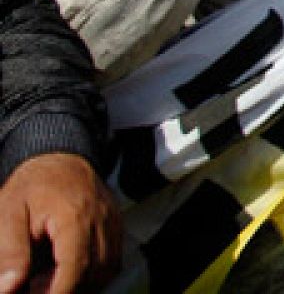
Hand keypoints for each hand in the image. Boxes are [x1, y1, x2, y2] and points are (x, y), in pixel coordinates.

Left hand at [0, 153, 120, 293]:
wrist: (59, 157)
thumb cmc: (31, 184)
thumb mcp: (8, 212)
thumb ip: (9, 251)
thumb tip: (7, 289)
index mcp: (74, 216)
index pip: (75, 266)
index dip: (60, 293)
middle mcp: (101, 220)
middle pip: (94, 272)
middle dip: (68, 289)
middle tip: (36, 287)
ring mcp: (113, 223)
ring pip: (106, 269)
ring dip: (82, 283)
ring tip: (50, 280)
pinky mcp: (117, 226)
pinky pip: (112, 261)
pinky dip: (93, 274)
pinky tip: (69, 273)